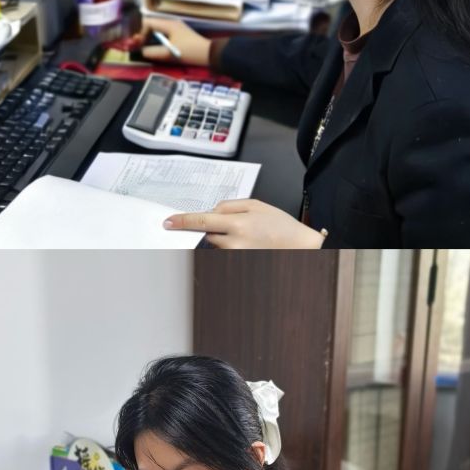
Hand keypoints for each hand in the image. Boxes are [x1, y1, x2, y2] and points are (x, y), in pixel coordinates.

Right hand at [140, 15, 211, 66]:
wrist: (210, 54)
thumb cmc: (189, 51)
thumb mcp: (169, 53)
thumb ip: (152, 52)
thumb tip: (140, 51)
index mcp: (168, 24)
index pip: (146, 22)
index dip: (137, 31)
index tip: (134, 42)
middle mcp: (170, 23)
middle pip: (150, 25)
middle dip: (141, 34)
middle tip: (135, 45)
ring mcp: (175, 29)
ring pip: (155, 30)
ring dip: (148, 37)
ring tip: (141, 47)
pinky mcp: (178, 35)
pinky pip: (162, 35)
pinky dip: (155, 40)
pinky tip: (153, 48)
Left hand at [164, 197, 323, 248]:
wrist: (301, 248)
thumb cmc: (282, 227)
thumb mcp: (257, 205)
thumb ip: (230, 205)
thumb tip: (211, 211)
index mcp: (238, 223)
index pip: (201, 220)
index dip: (182, 221)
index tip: (168, 223)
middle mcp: (235, 242)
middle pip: (208, 233)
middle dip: (215, 227)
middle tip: (237, 225)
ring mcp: (236, 256)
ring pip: (217, 245)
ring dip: (225, 238)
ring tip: (250, 235)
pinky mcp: (239, 264)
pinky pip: (225, 254)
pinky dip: (232, 248)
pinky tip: (249, 245)